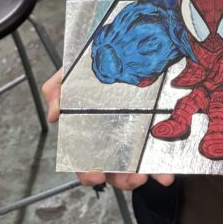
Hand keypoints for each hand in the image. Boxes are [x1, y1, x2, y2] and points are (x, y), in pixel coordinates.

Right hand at [41, 68, 174, 190]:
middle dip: (124, 180)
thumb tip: (53, 115)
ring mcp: (134, 137)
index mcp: (88, 134)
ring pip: (138, 167)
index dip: (88, 174)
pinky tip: (169, 171)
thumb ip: (56, 90)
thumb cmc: (89, 67)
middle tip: (134, 178)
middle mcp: (111, 140)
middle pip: (115, 171)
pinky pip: (158, 152)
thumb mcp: (69, 74)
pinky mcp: (153, 129)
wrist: (118, 43)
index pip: (84, 162)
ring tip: (156, 176)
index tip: (96, 176)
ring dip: (146, 176)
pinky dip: (163, 166)